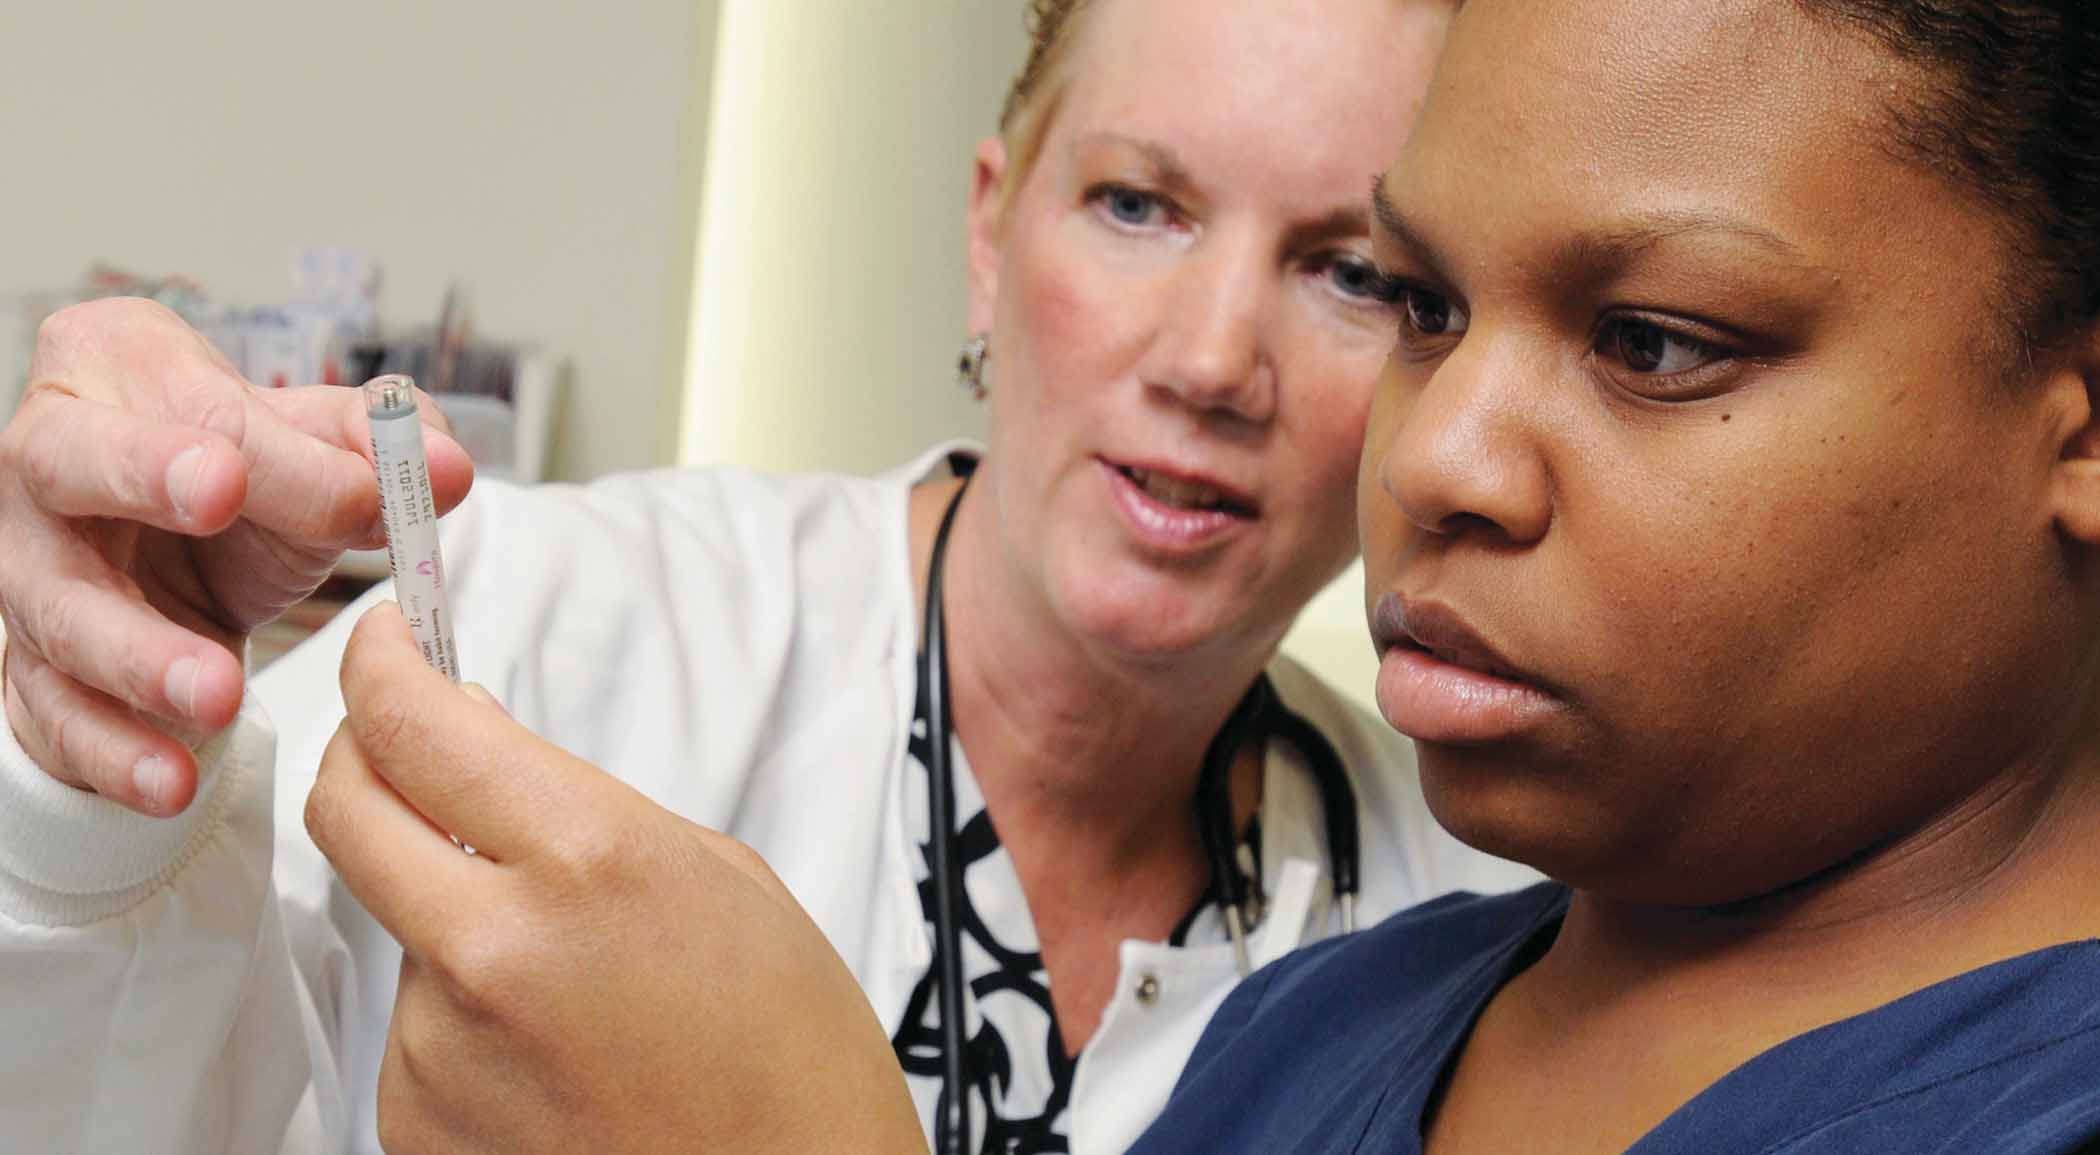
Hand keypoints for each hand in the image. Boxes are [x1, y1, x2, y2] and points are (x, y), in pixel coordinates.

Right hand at [0, 297, 472, 814]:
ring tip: (217, 695)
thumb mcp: (312, 449)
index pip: (190, 398)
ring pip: (59, 611)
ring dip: (138, 659)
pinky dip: (114, 754)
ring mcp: (26, 572)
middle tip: (221, 499)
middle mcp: (43, 463)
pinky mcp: (34, 669)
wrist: (168, 549)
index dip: (267, 443)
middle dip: (142, 476)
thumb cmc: (234, 477)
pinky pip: (56, 717)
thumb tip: (446, 466)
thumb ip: (379, 449)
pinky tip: (172, 780)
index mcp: (114, 372)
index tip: (347, 485)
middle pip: (64, 461)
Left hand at [305, 603, 927, 1154]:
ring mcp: (442, 1047)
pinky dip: (462, 1010)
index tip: (387, 638)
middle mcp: (494, 949)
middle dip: (365, 754)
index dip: (384, 662)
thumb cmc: (791, 1056)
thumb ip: (582, 806)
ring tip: (568, 968)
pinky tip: (553, 1042)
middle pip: (347, 808)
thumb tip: (476, 752)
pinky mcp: (417, 1124)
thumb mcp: (721, 878)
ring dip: (448, 908)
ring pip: (395, 922)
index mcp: (589, 861)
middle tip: (407, 743)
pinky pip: (412, 1024)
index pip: (417, 726)